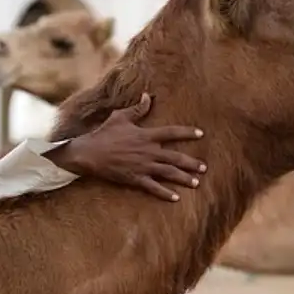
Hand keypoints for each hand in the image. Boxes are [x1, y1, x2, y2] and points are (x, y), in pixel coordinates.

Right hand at [48, 93, 207, 200]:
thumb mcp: (120, 117)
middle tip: (204, 168)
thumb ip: (137, 109)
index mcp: (146, 135)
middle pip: (176, 157)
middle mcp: (148, 151)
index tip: (201, 134)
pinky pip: (153, 187)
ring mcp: (143, 166)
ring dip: (184, 178)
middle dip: (192, 163)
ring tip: (196, 183)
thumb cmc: (104, 133)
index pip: (172, 132)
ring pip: (168, 173)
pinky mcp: (135, 179)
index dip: (187, 133)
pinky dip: (165, 193)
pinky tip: (176, 198)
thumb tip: (148, 96)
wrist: (89, 153)